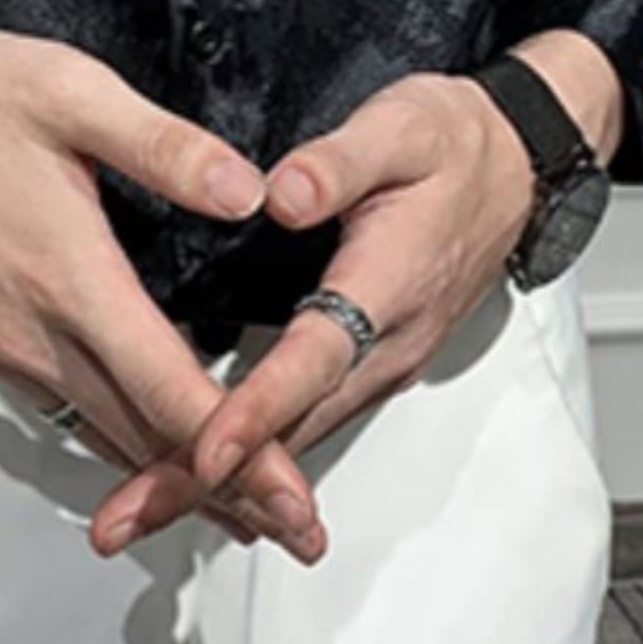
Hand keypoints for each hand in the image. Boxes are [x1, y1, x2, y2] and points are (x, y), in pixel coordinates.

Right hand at [0, 4, 328, 559]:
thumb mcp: (73, 94)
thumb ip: (166, 147)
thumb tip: (249, 189)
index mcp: (69, 277)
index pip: (170, 392)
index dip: (243, 455)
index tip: (295, 498)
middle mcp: (33, 333)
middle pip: (146, 439)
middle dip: (230, 490)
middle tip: (297, 529)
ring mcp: (4, 347)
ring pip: (105, 438)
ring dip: (179, 481)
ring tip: (245, 512)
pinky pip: (68, 416)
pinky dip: (124, 450)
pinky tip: (155, 457)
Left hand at [83, 67, 543, 561]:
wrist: (515, 167)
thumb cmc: (453, 144)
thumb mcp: (400, 126)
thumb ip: (338, 161)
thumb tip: (281, 193)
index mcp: (389, 284)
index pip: (314, 358)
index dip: (257, 410)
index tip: (204, 448)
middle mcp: (386, 342)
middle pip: (290, 428)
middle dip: (204, 478)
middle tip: (128, 517)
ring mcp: (380, 362)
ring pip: (294, 438)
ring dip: (217, 483)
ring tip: (138, 512)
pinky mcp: (369, 364)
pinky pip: (305, 421)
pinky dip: (249, 460)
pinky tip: (196, 474)